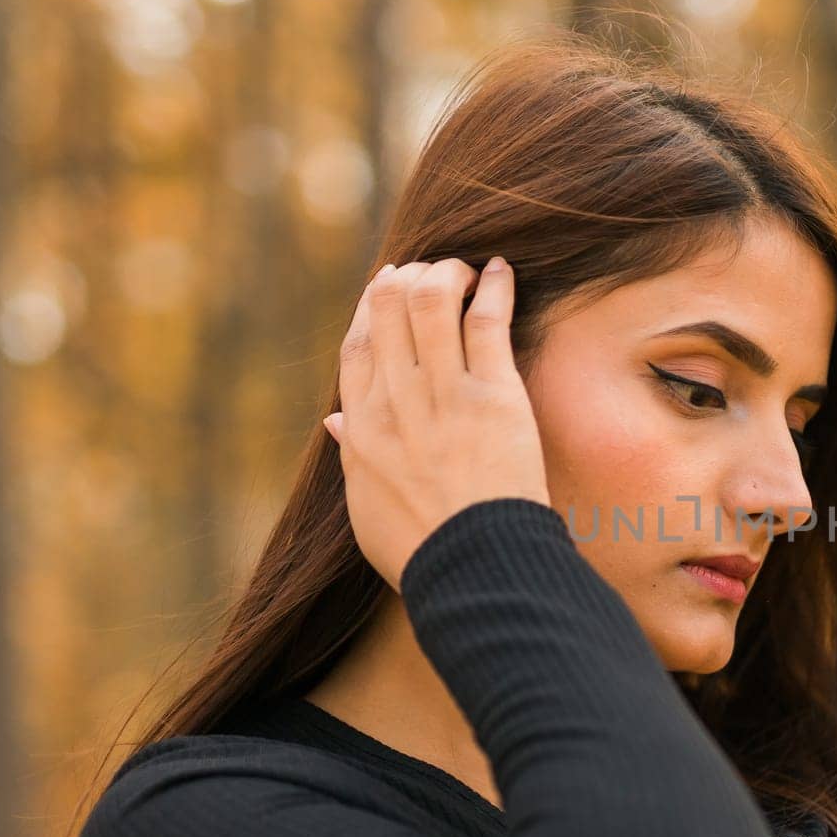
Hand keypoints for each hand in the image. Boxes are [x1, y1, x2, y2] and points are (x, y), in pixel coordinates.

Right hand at [323, 256, 550, 593]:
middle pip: (389, 312)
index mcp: (363, 429)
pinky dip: (493, 288)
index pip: (357, 347)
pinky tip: (500, 270)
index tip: (386, 286)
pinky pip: (487, 323)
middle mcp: (397, 402)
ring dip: (447, 275)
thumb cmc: (424, 550)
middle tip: (429, 271)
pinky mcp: (494, 396)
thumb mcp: (367, 507)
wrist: (474, 568)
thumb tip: (336, 423)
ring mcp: (444, 395)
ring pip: (433, 304)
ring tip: (466, 269)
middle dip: (407, 279)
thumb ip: (354, 456)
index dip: (371, 308)